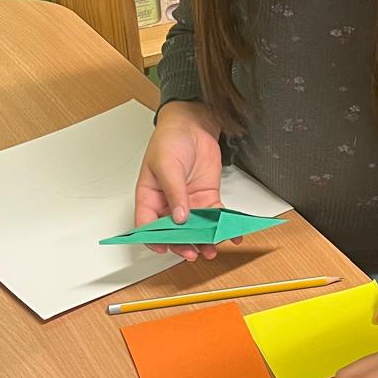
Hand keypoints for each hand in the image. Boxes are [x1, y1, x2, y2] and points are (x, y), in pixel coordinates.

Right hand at [135, 101, 227, 261]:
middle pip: (173, 232)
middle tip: (192, 253)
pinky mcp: (207, 198)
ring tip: (210, 249)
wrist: (194, 124)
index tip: (164, 249)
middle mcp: (168, 203)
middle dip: (182, 244)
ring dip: (203, 240)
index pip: (147, 224)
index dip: (153, 239)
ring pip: (194, 229)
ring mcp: (189, 202)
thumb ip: (174, 192)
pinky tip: (230, 235)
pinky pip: (214, 217)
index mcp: (150, 196)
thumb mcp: (167, 165)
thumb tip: (179, 217)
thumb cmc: (170, 140)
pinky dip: (223, 227)